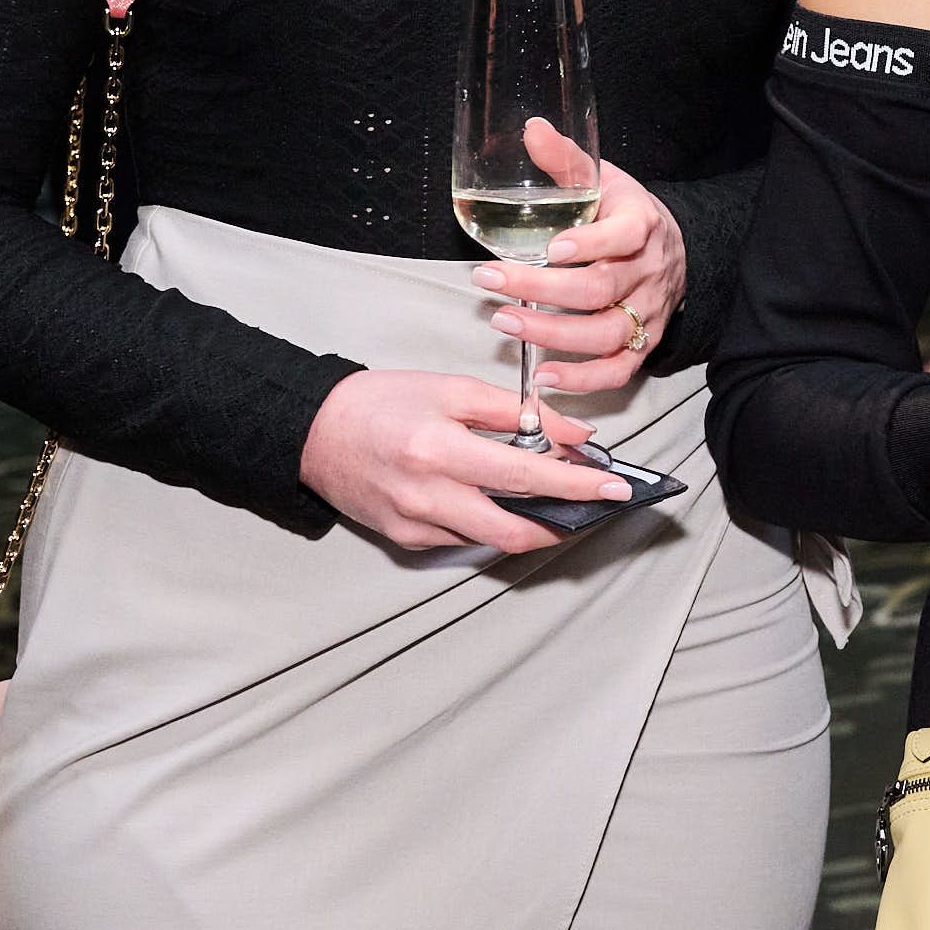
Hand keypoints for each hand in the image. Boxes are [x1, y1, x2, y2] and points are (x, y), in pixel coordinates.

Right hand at [301, 368, 621, 554]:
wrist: (314, 432)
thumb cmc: (382, 402)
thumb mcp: (452, 389)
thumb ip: (516, 411)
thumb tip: (573, 435)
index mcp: (440, 450)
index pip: (525, 477)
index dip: (576, 487)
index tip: (615, 488)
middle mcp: (428, 496)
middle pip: (515, 530)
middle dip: (564, 523)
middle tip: (596, 506)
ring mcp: (415, 525)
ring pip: (493, 540)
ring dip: (532, 525)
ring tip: (558, 500)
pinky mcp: (406, 540)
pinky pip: (463, 539)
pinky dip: (492, 523)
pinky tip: (505, 503)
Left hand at [470, 128, 681, 393]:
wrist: (670, 248)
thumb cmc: (624, 212)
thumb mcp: (602, 178)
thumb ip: (565, 159)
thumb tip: (530, 128)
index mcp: (642, 224)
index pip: (625, 236)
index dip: (590, 244)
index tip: (550, 248)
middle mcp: (648, 272)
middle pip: (600, 290)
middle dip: (542, 290)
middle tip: (492, 283)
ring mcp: (647, 312)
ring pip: (607, 333)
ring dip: (553, 335)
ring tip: (505, 322)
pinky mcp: (642, 344)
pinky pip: (618, 370)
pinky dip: (583, 379)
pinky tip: (545, 377)